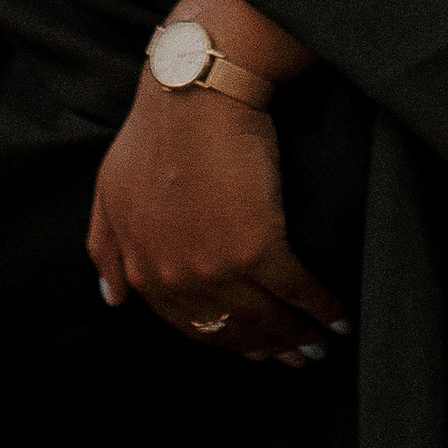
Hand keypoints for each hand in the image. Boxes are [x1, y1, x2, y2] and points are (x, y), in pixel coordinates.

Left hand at [87, 81, 348, 369]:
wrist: (194, 91)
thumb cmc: (154, 130)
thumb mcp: (109, 189)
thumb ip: (106, 247)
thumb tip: (113, 298)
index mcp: (144, 269)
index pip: (192, 326)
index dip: (228, 341)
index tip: (255, 347)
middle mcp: (177, 279)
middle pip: (234, 331)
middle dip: (271, 348)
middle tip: (300, 356)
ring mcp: (216, 268)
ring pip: (268, 319)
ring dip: (301, 336)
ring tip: (325, 342)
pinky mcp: (258, 247)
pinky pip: (298, 292)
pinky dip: (324, 309)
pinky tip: (341, 317)